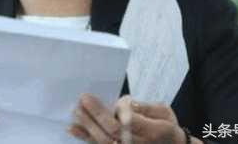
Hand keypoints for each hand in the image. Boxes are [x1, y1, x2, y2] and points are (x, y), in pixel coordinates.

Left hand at [69, 94, 197, 143]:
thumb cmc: (165, 125)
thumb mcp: (164, 112)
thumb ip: (146, 108)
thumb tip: (126, 105)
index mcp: (152, 132)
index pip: (132, 122)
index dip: (122, 110)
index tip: (115, 99)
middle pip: (113, 131)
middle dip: (97, 114)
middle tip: (84, 98)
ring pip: (103, 141)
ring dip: (87, 125)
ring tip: (76, 110)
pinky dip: (84, 137)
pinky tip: (72, 128)